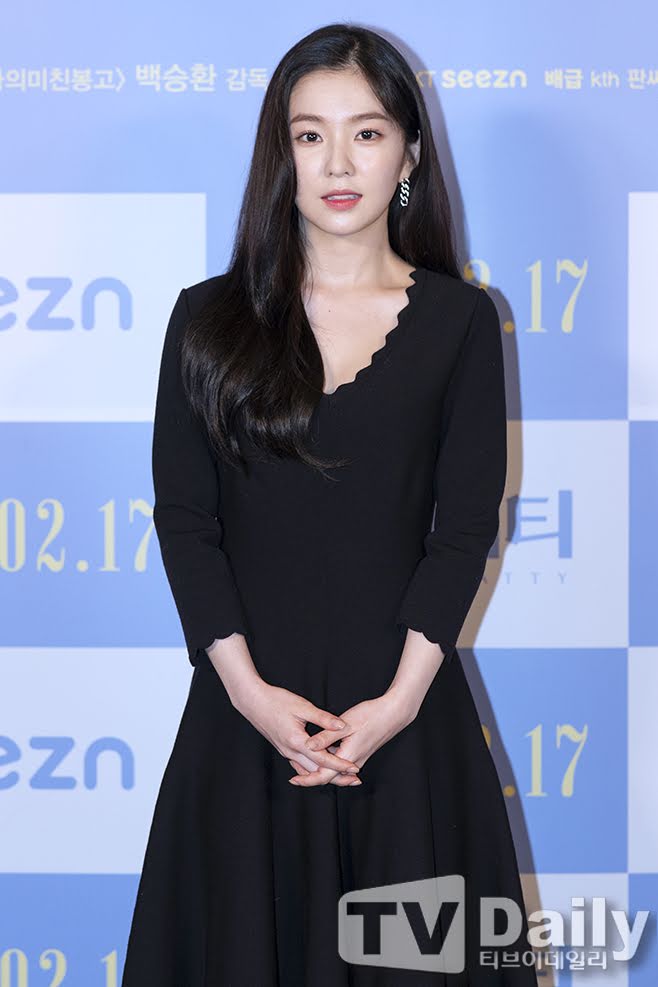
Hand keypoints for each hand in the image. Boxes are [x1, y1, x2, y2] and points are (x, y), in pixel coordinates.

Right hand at [233, 679, 360, 777]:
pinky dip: (313, 767)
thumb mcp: (302, 706)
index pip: (323, 759)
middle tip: (354, 779)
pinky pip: (300, 764)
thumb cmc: (276, 701)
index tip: (355, 768)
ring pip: (308, 769)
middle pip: (317, 771)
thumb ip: (323, 718)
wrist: (252, 701)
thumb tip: (342, 725)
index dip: (341, 764)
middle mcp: (290, 751)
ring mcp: (285, 751)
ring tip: (341, 774)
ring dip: (324, 773)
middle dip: (336, 776)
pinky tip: (321, 763)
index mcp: (297, 742)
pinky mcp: (283, 748)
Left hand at [287, 687, 416, 786]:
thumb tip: (308, 746)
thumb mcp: (345, 724)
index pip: (324, 776)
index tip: (293, 780)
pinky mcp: (360, 752)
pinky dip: (330, 761)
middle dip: (311, 776)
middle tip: (294, 775)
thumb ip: (326, 737)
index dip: (307, 779)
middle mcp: (354, 762)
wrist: (394, 713)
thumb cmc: (371, 715)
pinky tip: (322, 752)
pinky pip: (342, 762)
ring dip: (320, 768)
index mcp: (348, 757)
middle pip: (329, 776)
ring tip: (303, 763)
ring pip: (335, 769)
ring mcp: (358, 758)